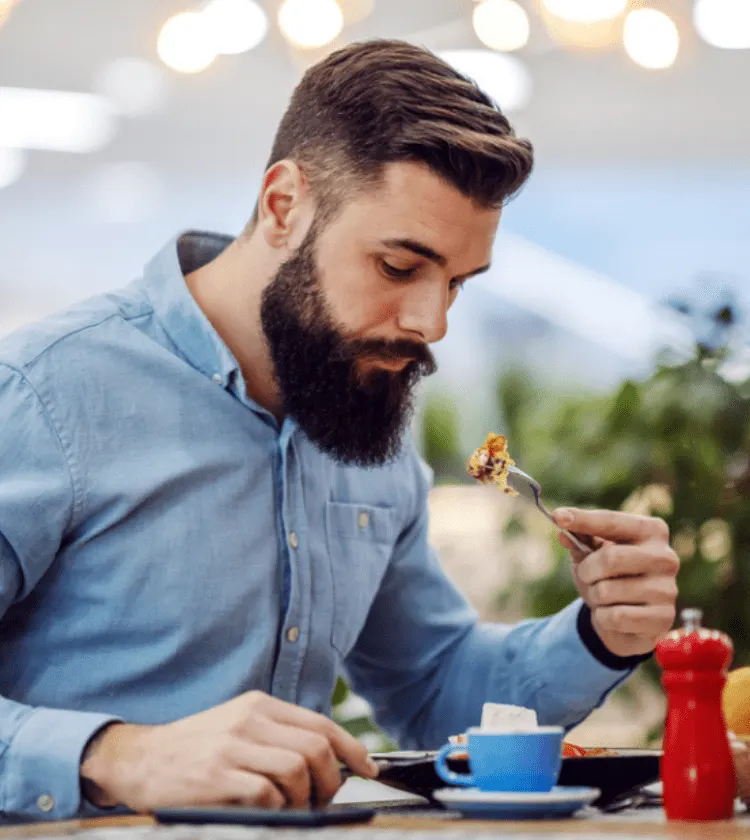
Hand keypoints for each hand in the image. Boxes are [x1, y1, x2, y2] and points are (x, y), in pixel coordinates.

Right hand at [80, 691, 378, 811]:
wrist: (139, 758)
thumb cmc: (196, 748)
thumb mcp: (238, 726)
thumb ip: (277, 736)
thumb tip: (328, 759)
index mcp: (260, 706)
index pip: (321, 724)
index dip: (352, 749)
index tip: (368, 769)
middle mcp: (250, 719)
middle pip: (316, 748)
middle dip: (332, 781)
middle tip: (324, 801)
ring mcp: (232, 746)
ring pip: (297, 770)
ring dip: (304, 799)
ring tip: (293, 808)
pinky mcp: (216, 775)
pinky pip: (266, 793)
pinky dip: (276, 807)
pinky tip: (266, 810)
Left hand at [553, 508, 678, 657]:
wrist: (627, 620)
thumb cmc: (608, 577)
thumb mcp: (591, 554)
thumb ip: (579, 538)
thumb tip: (562, 525)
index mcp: (652, 531)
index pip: (611, 521)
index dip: (583, 519)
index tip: (557, 516)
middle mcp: (666, 557)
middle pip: (610, 558)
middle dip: (588, 570)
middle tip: (587, 576)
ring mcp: (667, 589)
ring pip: (607, 591)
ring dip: (594, 596)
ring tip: (604, 597)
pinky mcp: (663, 618)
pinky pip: (615, 617)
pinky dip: (603, 618)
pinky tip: (613, 615)